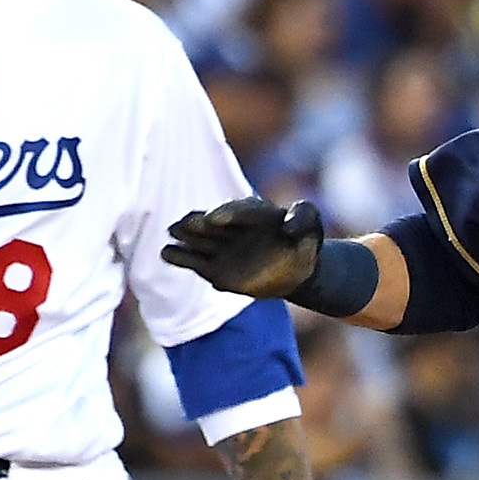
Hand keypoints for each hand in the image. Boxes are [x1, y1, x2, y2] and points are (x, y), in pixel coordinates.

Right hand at [162, 197, 323, 299]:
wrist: (298, 268)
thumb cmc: (305, 241)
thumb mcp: (312, 224)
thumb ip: (304, 216)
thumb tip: (287, 225)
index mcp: (255, 213)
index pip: (239, 211)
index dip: (226, 214)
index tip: (213, 218)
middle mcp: (233, 227)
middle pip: (212, 223)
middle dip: (198, 223)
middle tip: (183, 224)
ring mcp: (222, 247)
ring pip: (199, 241)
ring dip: (184, 237)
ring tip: (170, 235)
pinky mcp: (216, 268)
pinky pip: (196, 262)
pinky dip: (181, 258)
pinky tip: (166, 254)